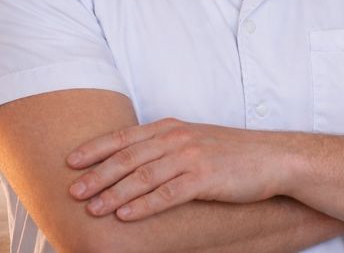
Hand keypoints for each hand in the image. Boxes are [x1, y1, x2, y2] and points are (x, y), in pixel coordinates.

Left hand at [66, 120, 285, 220]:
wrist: (273, 158)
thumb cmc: (232, 153)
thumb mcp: (194, 141)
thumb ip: (165, 147)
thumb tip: (132, 161)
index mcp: (172, 128)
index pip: (125, 137)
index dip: (96, 149)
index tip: (71, 162)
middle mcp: (178, 139)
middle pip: (128, 157)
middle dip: (97, 174)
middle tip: (72, 191)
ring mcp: (192, 157)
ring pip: (143, 176)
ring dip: (114, 193)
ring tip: (92, 208)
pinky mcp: (206, 179)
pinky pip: (168, 194)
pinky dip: (143, 205)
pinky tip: (126, 215)